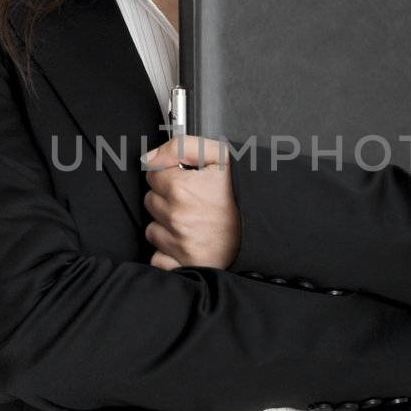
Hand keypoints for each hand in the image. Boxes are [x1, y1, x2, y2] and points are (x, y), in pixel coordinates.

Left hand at [141, 135, 240, 270]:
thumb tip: (151, 158)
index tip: (184, 180)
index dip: (169, 174)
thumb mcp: (220, 157)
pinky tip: (187, 243)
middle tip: (192, 201)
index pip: (153, 174)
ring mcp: (177, 242)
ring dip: (167, 225)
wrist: (260, 231)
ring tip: (193, 221)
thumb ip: (182, 147)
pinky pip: (158, 258)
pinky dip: (168, 253)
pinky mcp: (180, 263)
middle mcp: (175, 216)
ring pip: (153, 228)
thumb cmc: (243, 196)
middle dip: (167, 199)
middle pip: (151, 201)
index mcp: (181, 188)